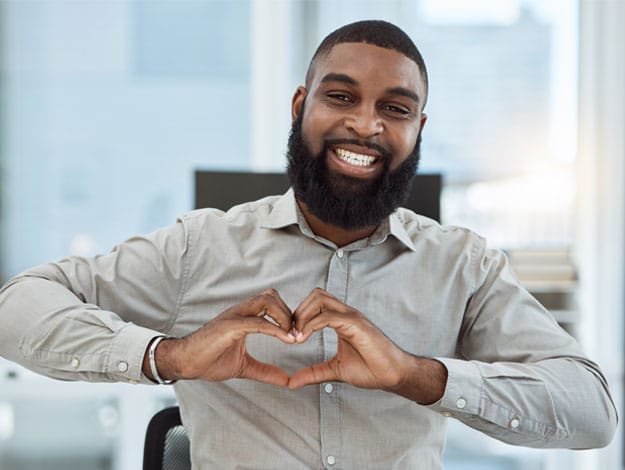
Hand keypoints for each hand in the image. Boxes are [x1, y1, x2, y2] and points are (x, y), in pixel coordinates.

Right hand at [147, 289, 294, 386]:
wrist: (184, 363)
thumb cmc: (208, 360)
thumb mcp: (244, 366)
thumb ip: (265, 371)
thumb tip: (286, 380)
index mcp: (244, 317)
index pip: (271, 302)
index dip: (287, 315)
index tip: (297, 334)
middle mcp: (240, 311)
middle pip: (272, 296)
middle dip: (289, 313)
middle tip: (298, 334)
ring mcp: (234, 316)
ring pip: (267, 301)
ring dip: (284, 317)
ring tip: (293, 337)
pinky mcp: (229, 326)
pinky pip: (258, 322)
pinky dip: (276, 329)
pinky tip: (287, 340)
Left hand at [288, 288, 446, 403]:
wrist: (394, 375)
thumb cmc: (371, 369)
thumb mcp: (335, 370)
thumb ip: (314, 372)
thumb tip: (292, 382)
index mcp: (341, 319)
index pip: (315, 303)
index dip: (299, 316)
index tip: (290, 337)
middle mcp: (346, 313)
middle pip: (315, 294)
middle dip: (298, 312)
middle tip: (291, 335)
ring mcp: (351, 316)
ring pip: (320, 299)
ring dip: (303, 315)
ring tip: (297, 337)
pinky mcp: (356, 324)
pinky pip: (328, 316)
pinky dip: (311, 325)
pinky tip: (304, 339)